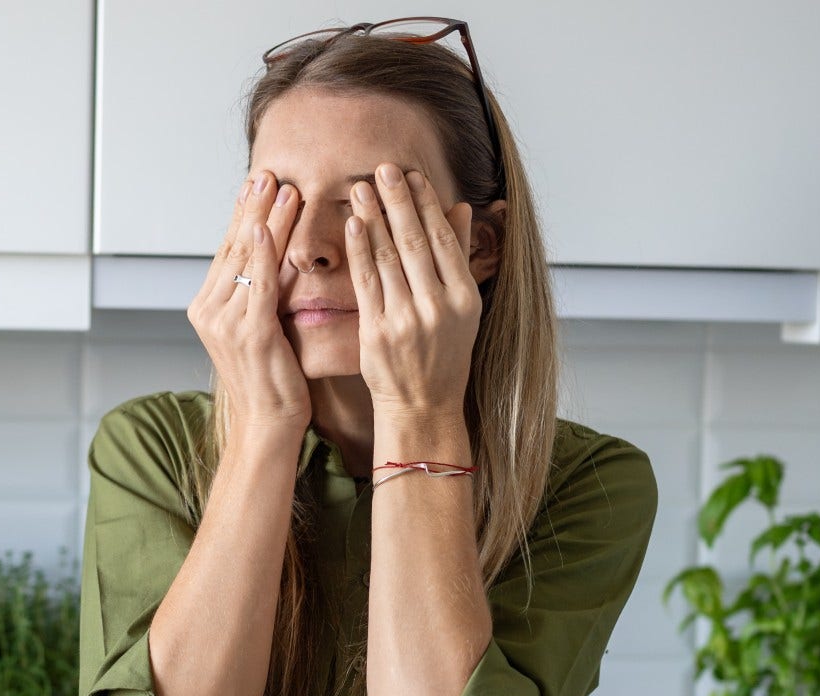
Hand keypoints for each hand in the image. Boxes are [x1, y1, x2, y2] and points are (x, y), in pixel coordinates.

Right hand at [186, 168, 310, 437]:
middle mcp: (209, 312)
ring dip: (263, 220)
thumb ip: (262, 292)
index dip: (243, 216)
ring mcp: (225, 322)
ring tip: (279, 188)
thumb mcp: (262, 328)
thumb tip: (277, 254)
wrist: (266, 423)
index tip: (257, 185)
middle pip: (233, 248)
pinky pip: (256, 284)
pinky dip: (261, 254)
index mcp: (208, 309)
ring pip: (245, 259)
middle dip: (252, 208)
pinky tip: (267, 228)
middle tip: (267, 173)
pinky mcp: (248, 333)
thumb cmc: (271, 381)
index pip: (227, 252)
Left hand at [345, 164, 481, 417]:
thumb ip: (459, 256)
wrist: (422, 405)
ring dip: (374, 217)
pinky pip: (367, 282)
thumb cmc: (443, 354)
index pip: (444, 239)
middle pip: (415, 242)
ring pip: (389, 258)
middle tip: (383, 167)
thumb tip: (460, 207)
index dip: (426, 204)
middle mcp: (439, 307)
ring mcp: (407, 320)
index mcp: (465, 298)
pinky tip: (353, 223)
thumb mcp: (464, 308)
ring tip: (361, 187)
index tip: (411, 175)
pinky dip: (360, 250)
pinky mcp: (377, 332)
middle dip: (398, 201)